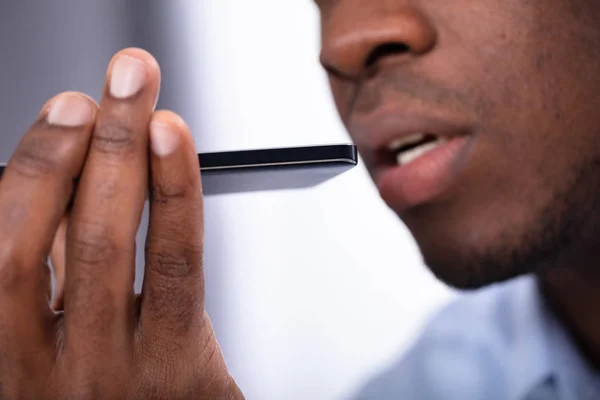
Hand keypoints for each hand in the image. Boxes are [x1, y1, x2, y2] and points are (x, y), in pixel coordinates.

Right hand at [0, 48, 242, 398]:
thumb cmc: (109, 392)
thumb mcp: (55, 339)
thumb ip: (49, 272)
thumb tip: (57, 180)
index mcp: (4, 351)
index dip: (28, 169)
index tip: (61, 116)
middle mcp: (38, 365)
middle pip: (32, 237)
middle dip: (67, 146)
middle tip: (102, 88)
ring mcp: (106, 367)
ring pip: (102, 244)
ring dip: (121, 154)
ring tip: (136, 95)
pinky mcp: (173, 364)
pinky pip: (173, 265)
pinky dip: (173, 192)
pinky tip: (172, 141)